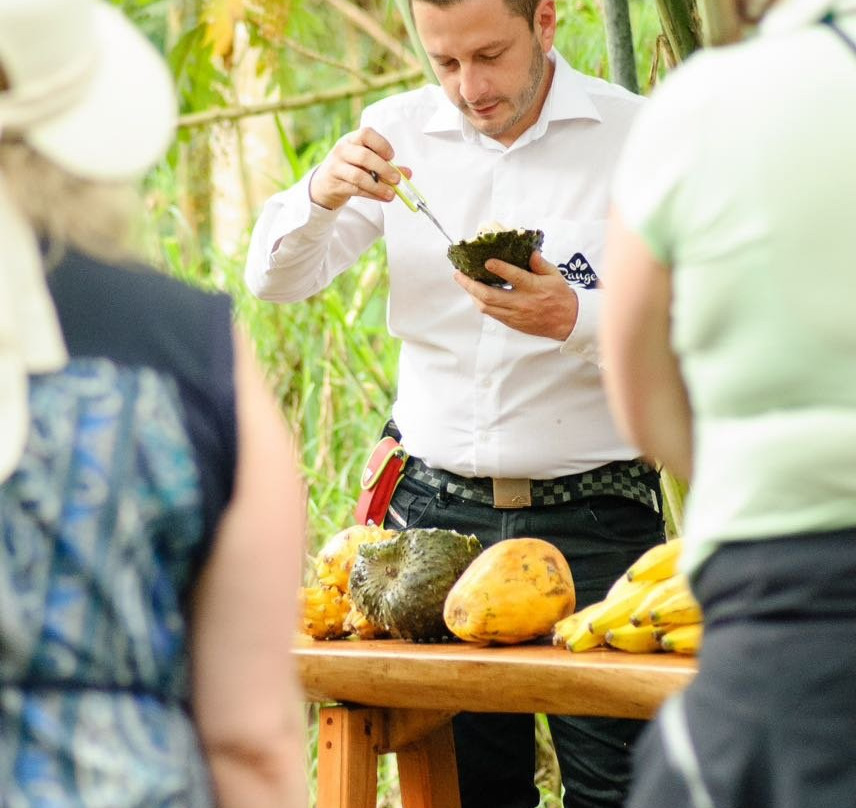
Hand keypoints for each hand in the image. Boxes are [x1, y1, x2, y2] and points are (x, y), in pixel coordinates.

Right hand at [308, 127, 409, 209]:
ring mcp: (336, 167)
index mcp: (351, 140)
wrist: (324, 184)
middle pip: (364, 156)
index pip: (366, 134)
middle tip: (397, 179)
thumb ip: (386, 166)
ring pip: (359, 176)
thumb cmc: (349, 168)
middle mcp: (342, 150)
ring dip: (378, 186)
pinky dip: (372, 195)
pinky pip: (356, 190)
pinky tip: (382, 197)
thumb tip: (407, 173)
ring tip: (391, 193)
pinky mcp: (335, 184)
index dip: (381, 144)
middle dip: (383, 168)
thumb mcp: (365, 162)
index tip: (391, 157)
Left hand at [453, 252, 578, 340]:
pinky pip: (492, 314)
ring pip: (486, 307)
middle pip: (490, 295)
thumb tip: (530, 252)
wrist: (567, 322)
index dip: (499, 269)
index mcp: (533, 287)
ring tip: (464, 283)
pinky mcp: (512, 322)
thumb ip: (540, 263)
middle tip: (459, 274)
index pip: (515, 277)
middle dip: (470, 285)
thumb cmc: (561, 296)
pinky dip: (481, 303)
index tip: (487, 261)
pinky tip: (476, 295)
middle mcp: (521, 302)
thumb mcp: (555, 275)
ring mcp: (515, 314)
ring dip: (472, 295)